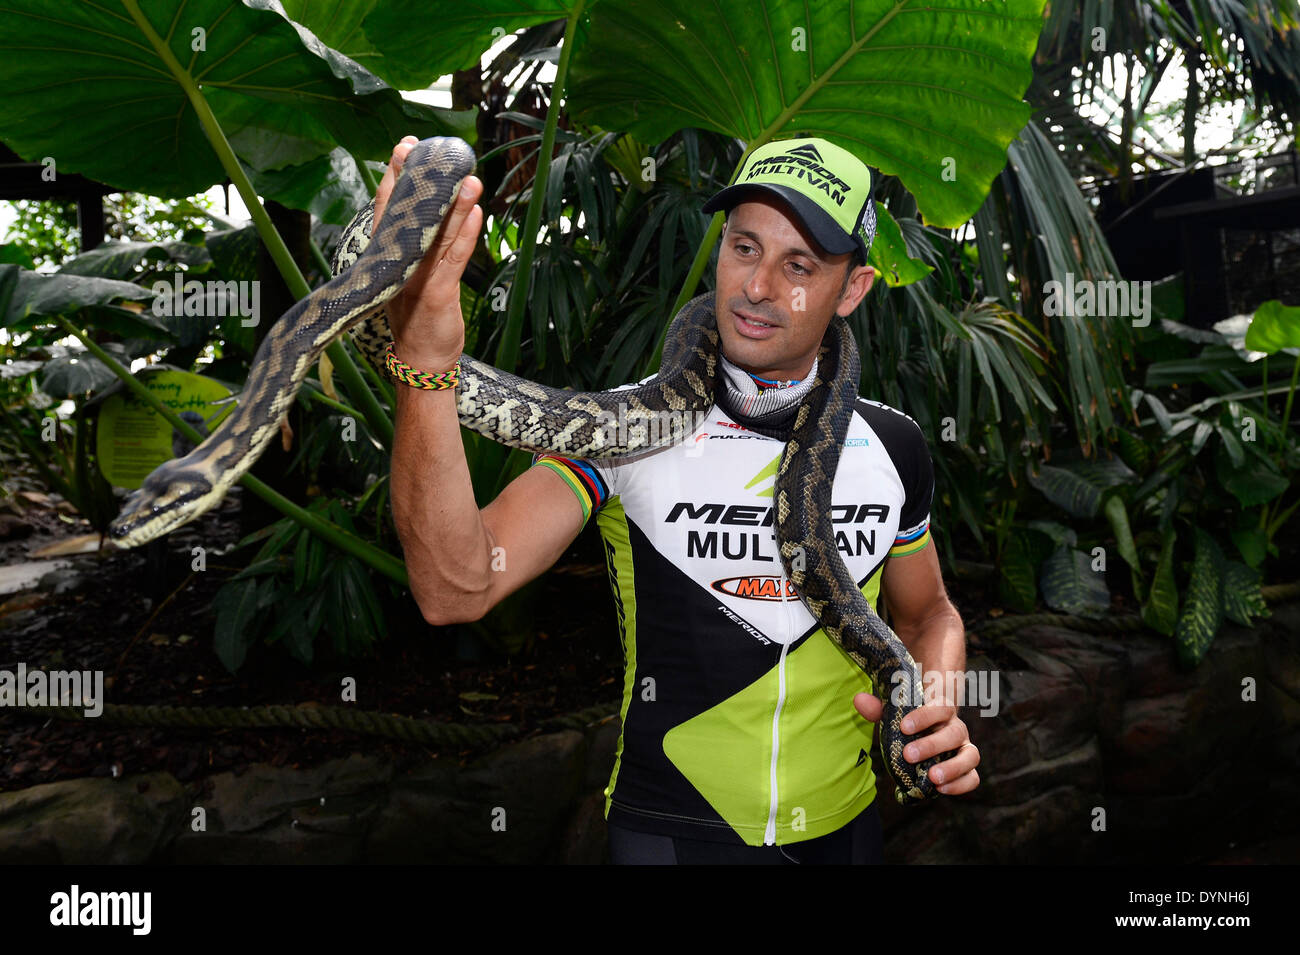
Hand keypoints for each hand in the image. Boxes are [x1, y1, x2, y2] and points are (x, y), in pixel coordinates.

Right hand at [373, 135, 483, 372]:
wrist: (419, 361)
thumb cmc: (417, 317)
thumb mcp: (412, 276)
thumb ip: (420, 246)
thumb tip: (437, 212)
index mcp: (391, 256)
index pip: (390, 209)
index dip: (395, 177)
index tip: (403, 148)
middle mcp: (401, 262)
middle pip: (407, 213)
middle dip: (414, 179)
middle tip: (418, 146)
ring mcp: (418, 276)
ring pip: (436, 232)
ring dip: (453, 203)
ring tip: (467, 175)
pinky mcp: (437, 293)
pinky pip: (453, 259)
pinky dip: (464, 235)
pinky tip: (475, 212)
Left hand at [853, 693, 980, 794]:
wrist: (929, 731)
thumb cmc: (910, 721)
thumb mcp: (894, 713)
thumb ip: (878, 707)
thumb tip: (859, 700)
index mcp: (941, 710)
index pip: (940, 707)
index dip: (924, 717)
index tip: (904, 727)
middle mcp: (957, 728)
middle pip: (954, 733)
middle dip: (932, 745)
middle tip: (908, 755)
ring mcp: (964, 749)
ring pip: (970, 756)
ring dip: (953, 768)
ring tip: (933, 778)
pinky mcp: (967, 770)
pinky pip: (973, 778)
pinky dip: (961, 785)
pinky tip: (941, 790)